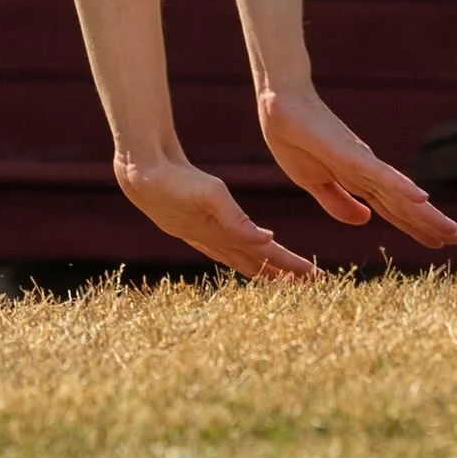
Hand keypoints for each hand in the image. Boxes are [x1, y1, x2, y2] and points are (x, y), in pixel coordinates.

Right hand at [115, 153, 318, 281]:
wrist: (141, 174)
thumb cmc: (177, 181)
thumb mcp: (211, 195)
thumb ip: (237, 220)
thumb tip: (267, 241)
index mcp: (224, 236)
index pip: (266, 256)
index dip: (291, 268)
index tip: (315, 278)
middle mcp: (216, 241)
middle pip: (258, 264)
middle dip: (284, 275)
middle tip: (312, 283)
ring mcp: (205, 237)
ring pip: (243, 259)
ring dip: (266, 268)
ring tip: (286, 278)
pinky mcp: (197, 228)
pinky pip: (228, 249)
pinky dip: (245, 255)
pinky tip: (249, 253)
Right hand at [258, 84, 456, 249]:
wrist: (278, 107)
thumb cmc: (294, 139)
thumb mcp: (314, 183)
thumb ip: (338, 202)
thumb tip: (365, 220)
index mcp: (356, 179)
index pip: (391, 208)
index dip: (414, 225)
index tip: (437, 241)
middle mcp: (366, 171)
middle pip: (402, 204)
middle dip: (428, 222)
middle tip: (456, 239)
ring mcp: (361, 162)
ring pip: (399, 193)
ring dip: (425, 213)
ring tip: (450, 230)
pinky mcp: (350, 153)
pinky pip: (379, 174)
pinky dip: (401, 186)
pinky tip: (421, 198)